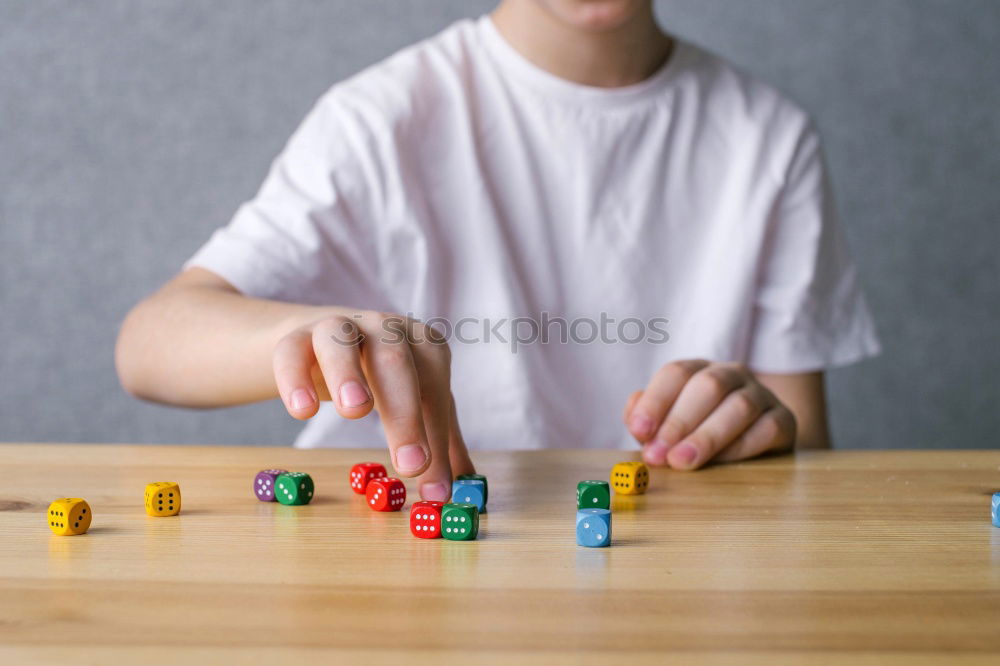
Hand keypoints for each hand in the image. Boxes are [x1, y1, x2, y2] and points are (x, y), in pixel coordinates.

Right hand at [272, 309, 473, 499]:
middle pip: (398, 364)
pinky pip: (292, 351)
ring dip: (349, 375)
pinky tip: (301, 411)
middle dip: (406, 415)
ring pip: (342, 343)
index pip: (434, 390)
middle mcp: (386, 328)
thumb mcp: (416, 401)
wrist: (322, 337)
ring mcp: (339, 326)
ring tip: (355, 412)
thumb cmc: (381, 375)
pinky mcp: (297, 336)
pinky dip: (295, 378)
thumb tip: (462, 492)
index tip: (436, 491)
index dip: (438, 439)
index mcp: (425, 345)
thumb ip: (439, 441)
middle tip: (411, 464)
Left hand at [623, 360, 795, 469]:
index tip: (640, 431)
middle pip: (707, 386)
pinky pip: (766, 429)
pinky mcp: (784, 420)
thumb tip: (636, 421)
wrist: (757, 448)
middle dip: (678, 422)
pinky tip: (720, 464)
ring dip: (706, 436)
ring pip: (738, 406)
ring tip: (682, 461)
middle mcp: (731, 374)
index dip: (655, 401)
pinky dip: (740, 447)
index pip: (676, 373)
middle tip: (658, 455)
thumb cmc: (701, 435)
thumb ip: (647, 421)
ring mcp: (761, 395)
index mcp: (698, 371)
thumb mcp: (668, 426)